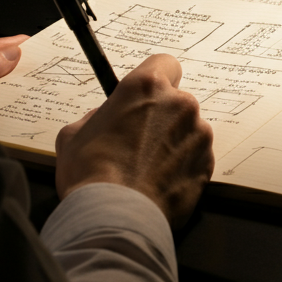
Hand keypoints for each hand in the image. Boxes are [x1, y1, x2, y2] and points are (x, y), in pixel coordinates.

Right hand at [55, 54, 214, 227]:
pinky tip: (159, 182)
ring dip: (173, 142)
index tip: (147, 95)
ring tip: (147, 168)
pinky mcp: (208, 163)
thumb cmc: (91, 175)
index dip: (156, 78)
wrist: (114, 218)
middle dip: (161, 117)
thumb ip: (96, 117)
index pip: (164, 63)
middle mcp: (178, 104)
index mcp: (145, 87)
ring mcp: (198, 133)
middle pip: (176, 100)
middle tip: (139, 140)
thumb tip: (104, 118)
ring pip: (187, 130)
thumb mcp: (74, 135)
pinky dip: (183, 166)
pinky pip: (196, 157)